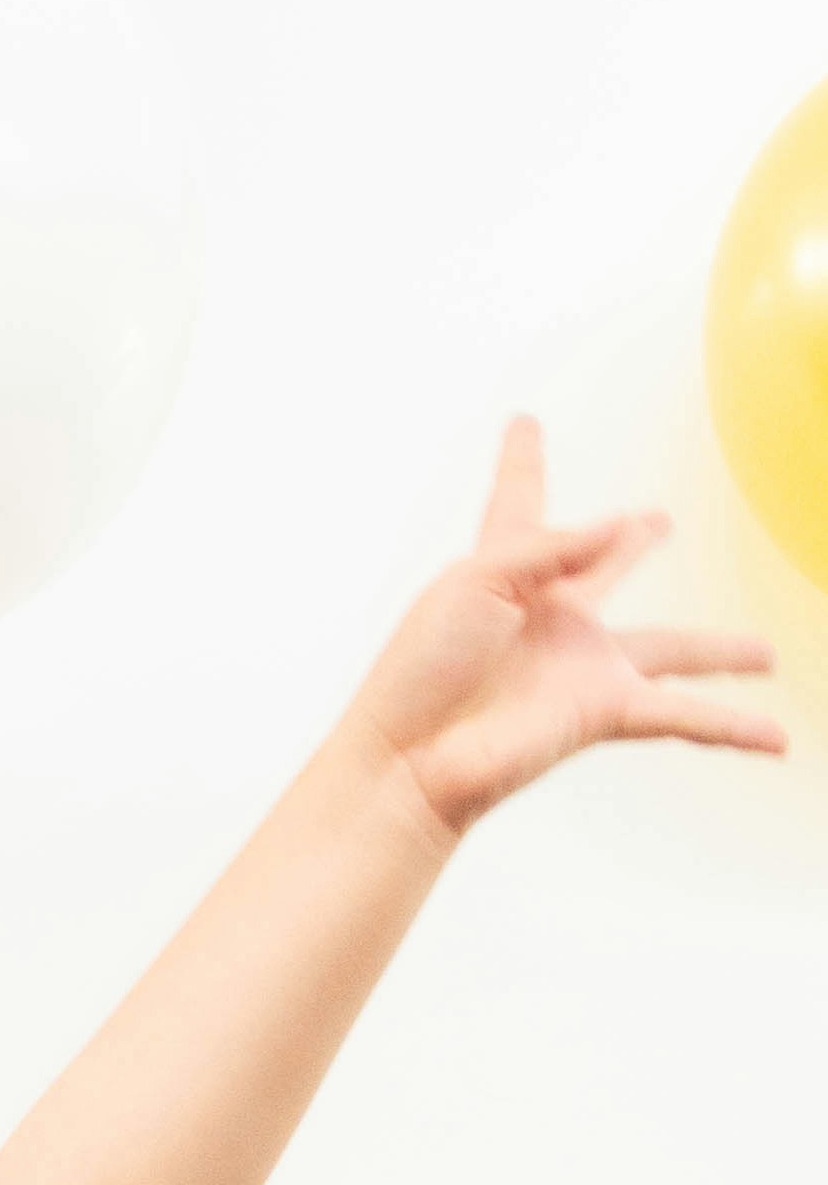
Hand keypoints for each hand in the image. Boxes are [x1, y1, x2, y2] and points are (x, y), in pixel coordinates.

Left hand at [346, 413, 785, 840]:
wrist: (407, 760)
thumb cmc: (419, 673)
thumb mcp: (477, 578)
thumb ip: (552, 545)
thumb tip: (621, 526)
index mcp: (504, 573)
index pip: (520, 506)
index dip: (522, 463)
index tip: (524, 425)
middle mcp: (550, 617)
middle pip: (603, 567)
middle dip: (626, 542)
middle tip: (655, 522)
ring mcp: (581, 666)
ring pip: (672, 650)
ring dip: (719, 653)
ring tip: (763, 653)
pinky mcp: (600, 710)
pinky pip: (681, 714)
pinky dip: (733, 727)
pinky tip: (777, 739)